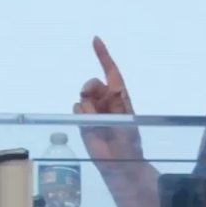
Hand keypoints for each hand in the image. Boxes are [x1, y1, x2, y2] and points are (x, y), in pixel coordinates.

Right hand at [74, 37, 143, 171]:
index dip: (104, 56)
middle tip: (95, 103)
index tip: (95, 40)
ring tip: (98, 125)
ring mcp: (94, 111)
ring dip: (88, 108)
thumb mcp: (126, 123)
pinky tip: (91, 128)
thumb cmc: (129, 145)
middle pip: (92, 83)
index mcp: (120, 98)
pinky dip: (81, 116)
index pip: (111, 72)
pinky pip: (76, 108)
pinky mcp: (83, 121)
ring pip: (83, 97)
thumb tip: (105, 91)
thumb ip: (115, 106)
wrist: (121, 166)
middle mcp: (106, 101)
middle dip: (91, 88)